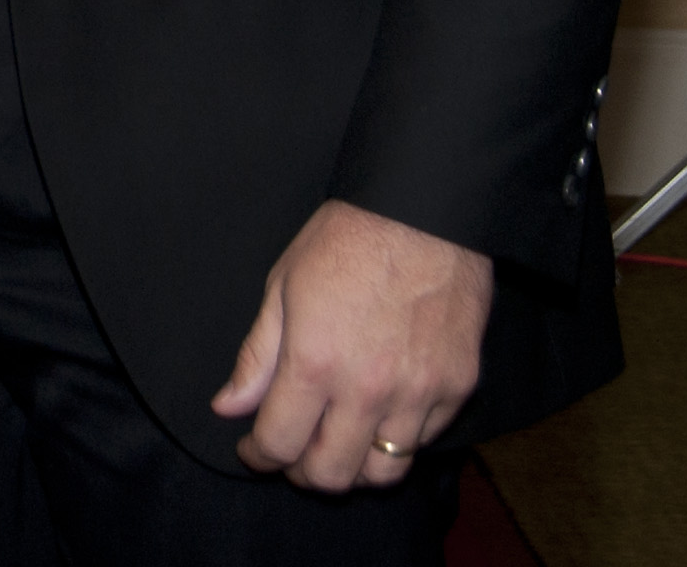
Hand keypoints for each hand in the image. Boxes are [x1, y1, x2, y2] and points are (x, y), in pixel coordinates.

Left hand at [209, 198, 493, 491]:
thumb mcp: (282, 287)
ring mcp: (419, 394)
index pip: (280, 444)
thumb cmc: (346, 240)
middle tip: (293, 453)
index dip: (259, 456)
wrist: (424, 211)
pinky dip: (397, 441)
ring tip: (337, 444)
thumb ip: (257, 357)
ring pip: (383, 473)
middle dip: (302, 473)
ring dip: (353, 469)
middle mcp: (368, 389)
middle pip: (331, 474)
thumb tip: (228, 407)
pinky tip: (379, 417)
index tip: (253, 450)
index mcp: (315, 363)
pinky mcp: (458, 388)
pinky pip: (424, 442)